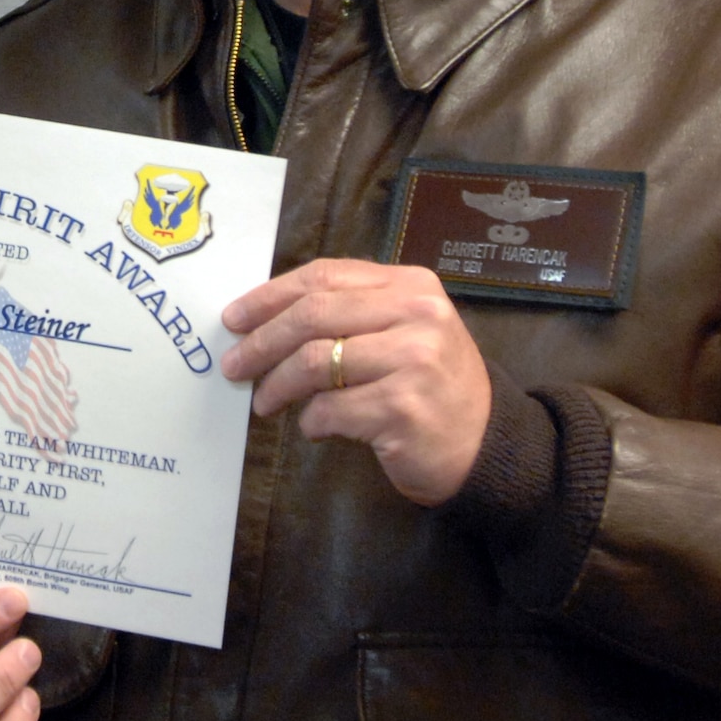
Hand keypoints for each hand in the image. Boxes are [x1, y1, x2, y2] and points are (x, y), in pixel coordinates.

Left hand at [221, 258, 490, 505]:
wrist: (486, 443)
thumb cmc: (430, 385)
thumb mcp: (401, 332)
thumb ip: (348, 315)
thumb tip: (262, 321)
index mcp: (411, 285)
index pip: (325, 277)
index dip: (270, 296)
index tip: (234, 318)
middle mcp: (417, 314)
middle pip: (313, 315)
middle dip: (262, 342)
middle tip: (234, 366)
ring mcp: (414, 360)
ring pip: (315, 362)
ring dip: (277, 385)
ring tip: (264, 403)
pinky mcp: (403, 407)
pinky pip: (331, 408)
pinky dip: (311, 420)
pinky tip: (315, 426)